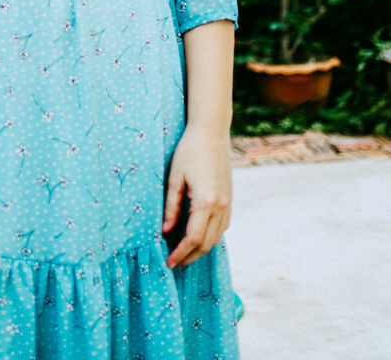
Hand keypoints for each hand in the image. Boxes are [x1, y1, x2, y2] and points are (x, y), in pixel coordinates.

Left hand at [162, 125, 231, 269]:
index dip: (180, 253)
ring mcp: (228, 204)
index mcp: (206, 202)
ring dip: (201, 249)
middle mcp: (221, 206)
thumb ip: (171, 206)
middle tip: (174, 262)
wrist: (211, 132)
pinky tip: (197, 235)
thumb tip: (165, 231)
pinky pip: (222, 227)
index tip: (168, 262)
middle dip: (190, 256)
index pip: (193, 238)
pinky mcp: (230, 199)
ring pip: (217, 238)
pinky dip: (210, 236)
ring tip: (183, 252)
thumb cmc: (189, 151)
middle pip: (206, 243)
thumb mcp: (175, 178)